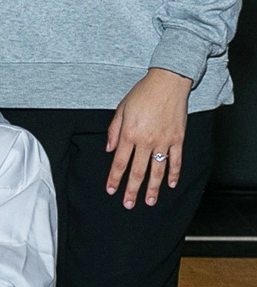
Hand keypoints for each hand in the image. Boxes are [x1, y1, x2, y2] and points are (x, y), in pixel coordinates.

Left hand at [106, 68, 191, 207]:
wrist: (167, 82)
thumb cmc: (142, 93)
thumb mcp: (121, 109)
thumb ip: (114, 131)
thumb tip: (110, 150)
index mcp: (129, 134)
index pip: (120, 162)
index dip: (114, 178)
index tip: (110, 190)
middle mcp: (146, 141)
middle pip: (137, 171)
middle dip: (131, 190)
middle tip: (128, 204)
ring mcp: (163, 141)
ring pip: (157, 170)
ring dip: (152, 188)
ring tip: (149, 201)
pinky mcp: (178, 139)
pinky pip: (176, 160)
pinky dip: (174, 173)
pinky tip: (171, 185)